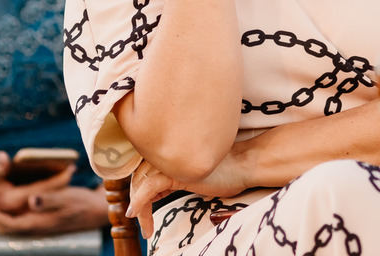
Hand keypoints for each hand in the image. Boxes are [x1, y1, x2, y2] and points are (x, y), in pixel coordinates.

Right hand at [0, 152, 73, 225]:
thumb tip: (2, 158)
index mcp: (12, 201)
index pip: (43, 190)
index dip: (58, 179)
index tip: (71, 167)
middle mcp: (17, 210)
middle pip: (46, 197)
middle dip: (61, 185)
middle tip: (73, 170)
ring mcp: (17, 212)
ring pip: (42, 202)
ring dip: (54, 190)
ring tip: (66, 175)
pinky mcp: (14, 211)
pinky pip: (35, 203)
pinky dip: (45, 193)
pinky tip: (53, 181)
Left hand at [0, 186, 107, 234]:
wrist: (95, 211)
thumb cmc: (81, 201)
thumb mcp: (67, 198)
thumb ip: (48, 200)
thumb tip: (31, 201)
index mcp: (39, 222)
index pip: (11, 224)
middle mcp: (35, 228)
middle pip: (5, 228)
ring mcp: (36, 227)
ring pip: (8, 227)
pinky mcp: (38, 223)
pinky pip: (15, 224)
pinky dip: (2, 219)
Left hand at [127, 149, 249, 237]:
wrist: (243, 165)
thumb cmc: (223, 172)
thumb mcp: (190, 177)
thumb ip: (171, 179)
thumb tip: (152, 194)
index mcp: (168, 151)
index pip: (141, 171)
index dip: (137, 192)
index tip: (140, 212)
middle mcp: (165, 152)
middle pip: (137, 178)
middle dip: (137, 203)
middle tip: (144, 224)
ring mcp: (168, 160)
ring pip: (139, 184)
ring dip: (139, 209)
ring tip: (146, 227)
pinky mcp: (173, 172)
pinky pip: (147, 188)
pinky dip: (140, 203)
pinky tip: (139, 215)